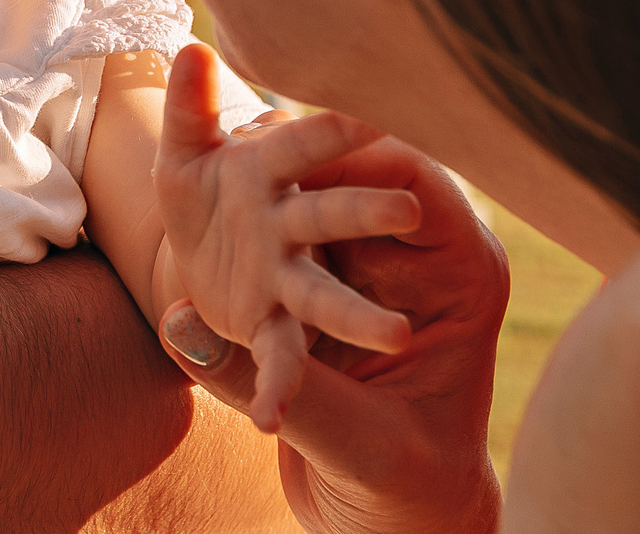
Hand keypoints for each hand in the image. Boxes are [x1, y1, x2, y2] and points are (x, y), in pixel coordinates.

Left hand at [157, 44, 422, 429]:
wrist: (204, 259)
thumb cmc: (206, 195)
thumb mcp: (185, 156)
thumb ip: (189, 108)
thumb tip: (191, 47)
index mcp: (270, 173)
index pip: (300, 146)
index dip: (329, 134)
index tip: (371, 122)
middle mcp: (291, 226)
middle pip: (331, 216)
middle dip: (366, 212)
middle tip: (411, 212)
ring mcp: (286, 280)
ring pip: (327, 296)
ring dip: (358, 315)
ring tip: (398, 335)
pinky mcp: (270, 327)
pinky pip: (278, 362)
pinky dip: (274, 389)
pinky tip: (270, 420)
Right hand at [163, 136, 505, 533]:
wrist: (391, 520)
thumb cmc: (404, 489)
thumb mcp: (349, 444)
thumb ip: (270, 387)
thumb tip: (179, 327)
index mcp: (460, 275)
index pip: (415, 182)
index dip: (350, 156)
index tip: (274, 149)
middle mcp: (417, 255)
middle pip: (360, 170)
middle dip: (298, 151)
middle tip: (233, 144)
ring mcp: (369, 262)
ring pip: (315, 186)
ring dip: (265, 177)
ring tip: (210, 164)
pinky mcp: (326, 279)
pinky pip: (282, 224)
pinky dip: (247, 210)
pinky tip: (209, 194)